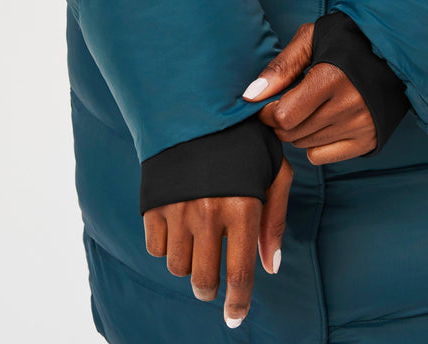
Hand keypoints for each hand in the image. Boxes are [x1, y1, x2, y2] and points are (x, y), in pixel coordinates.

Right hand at [143, 156, 292, 328]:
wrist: (198, 109)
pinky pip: (154, 247)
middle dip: (209, 291)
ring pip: (177, 267)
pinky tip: (177, 228)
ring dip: (188, 266)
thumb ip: (274, 221)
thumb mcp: (274, 173)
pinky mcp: (153, 203)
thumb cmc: (244, 142)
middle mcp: (208, 212)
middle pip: (203, 279)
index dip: (238, 303)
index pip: (240, 273)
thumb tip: (271, 267)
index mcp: (242, 207)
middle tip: (212, 285)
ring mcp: (176, 208)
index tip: (234, 317)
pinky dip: (166, 246)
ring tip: (195, 247)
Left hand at [242, 23, 376, 163]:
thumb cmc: (345, 40)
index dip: (268, 111)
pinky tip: (320, 123)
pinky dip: (313, 145)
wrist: (392, 51)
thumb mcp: (310, 40)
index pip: (284, 116)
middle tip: (286, 103)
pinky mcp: (369, 140)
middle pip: (291, 133)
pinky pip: (322, 157)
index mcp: (332, 78)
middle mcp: (349, 106)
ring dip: (296, 130)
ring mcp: (361, 126)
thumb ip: (280, 67)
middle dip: (279, 121)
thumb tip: (252, 96)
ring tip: (307, 108)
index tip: (269, 101)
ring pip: (304, 144)